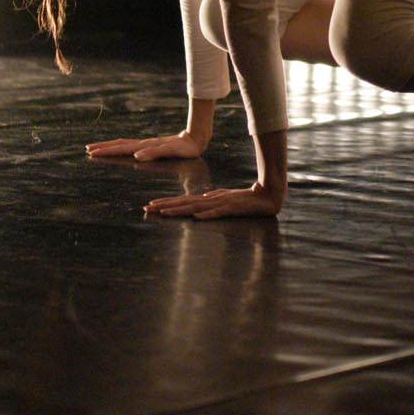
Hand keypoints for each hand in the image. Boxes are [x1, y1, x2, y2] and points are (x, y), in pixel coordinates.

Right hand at [85, 131, 204, 160]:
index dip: (107, 150)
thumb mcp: (171, 151)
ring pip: (123, 144)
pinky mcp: (150, 146)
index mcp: (145, 146)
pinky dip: (120, 147)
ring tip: (97, 148)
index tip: (92, 152)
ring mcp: (146, 144)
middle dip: (103, 147)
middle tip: (88, 149)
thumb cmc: (184, 148)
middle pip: (119, 144)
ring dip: (109, 146)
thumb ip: (154, 153)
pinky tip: (118, 149)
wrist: (195, 139)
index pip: (121, 148)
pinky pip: (130, 146)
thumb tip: (137, 156)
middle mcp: (143, 144)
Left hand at [143, 182, 282, 219]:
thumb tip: (197, 208)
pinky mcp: (232, 209)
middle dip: (165, 205)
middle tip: (147, 208)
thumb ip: (211, 202)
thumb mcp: (224, 201)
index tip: (150, 205)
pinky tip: (196, 218)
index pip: (183, 200)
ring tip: (163, 213)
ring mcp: (220, 204)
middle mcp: (210, 200)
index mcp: (207, 199)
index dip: (166, 202)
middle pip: (183, 203)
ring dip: (179, 210)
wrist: (266, 196)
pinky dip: (206, 215)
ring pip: (195, 207)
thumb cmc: (245, 199)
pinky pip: (217, 213)